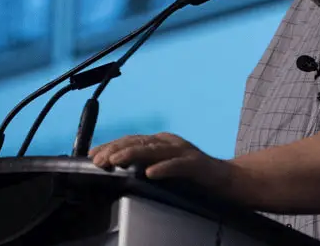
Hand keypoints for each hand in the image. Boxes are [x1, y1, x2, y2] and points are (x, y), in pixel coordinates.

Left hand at [88, 132, 233, 191]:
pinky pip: (177, 165)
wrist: (227, 180)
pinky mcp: (196, 164)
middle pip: (139, 141)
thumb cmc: (193, 176)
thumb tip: (116, 167)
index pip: (131, 140)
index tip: (93, 155)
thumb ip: (145, 164)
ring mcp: (184, 151)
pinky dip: (163, 168)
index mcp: (162, 141)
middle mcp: (171, 142)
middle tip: (99, 159)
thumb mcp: (165, 166)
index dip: (111, 145)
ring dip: (132, 154)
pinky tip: (150, 173)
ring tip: (115, 161)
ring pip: (154, 150)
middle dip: (115, 149)